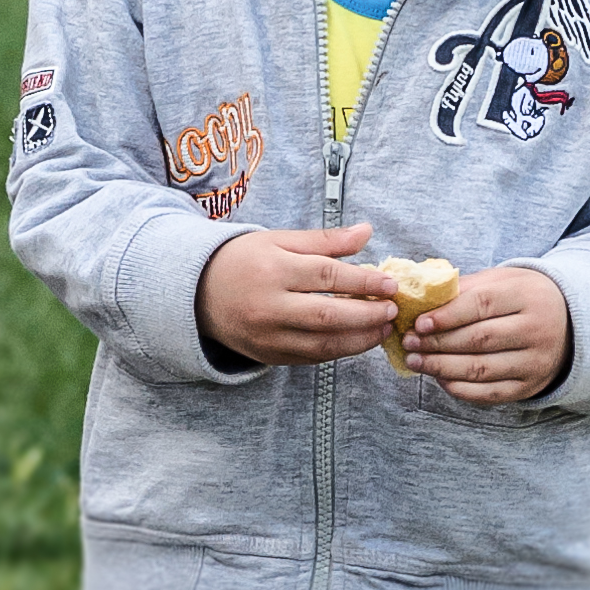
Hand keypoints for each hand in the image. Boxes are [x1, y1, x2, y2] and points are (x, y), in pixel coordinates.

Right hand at [196, 222, 396, 366]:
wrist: (197, 293)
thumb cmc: (243, 260)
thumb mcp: (280, 240)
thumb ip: (325, 240)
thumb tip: (367, 231)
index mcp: (273, 270)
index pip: (327, 277)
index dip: (363, 282)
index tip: (391, 284)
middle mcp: (269, 307)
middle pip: (327, 316)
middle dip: (366, 316)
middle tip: (392, 310)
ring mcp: (267, 336)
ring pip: (322, 344)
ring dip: (359, 340)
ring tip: (382, 329)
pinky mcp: (268, 356)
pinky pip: (310, 358)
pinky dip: (338, 351)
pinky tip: (358, 340)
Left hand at [404, 267, 568, 404]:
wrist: (569, 323)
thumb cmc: (522, 297)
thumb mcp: (501, 281)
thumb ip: (465, 289)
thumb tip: (421, 301)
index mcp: (528, 296)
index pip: (482, 305)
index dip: (447, 316)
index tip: (418, 323)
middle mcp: (537, 330)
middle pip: (479, 340)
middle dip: (437, 343)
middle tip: (408, 343)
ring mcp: (536, 362)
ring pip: (481, 369)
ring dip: (441, 368)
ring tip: (415, 361)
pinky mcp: (530, 386)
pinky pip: (490, 393)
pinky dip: (460, 388)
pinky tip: (440, 378)